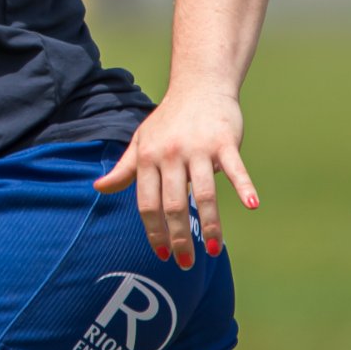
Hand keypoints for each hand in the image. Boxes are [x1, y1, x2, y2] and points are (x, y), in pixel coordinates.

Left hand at [94, 89, 258, 268]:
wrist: (199, 86)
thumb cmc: (168, 121)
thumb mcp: (140, 141)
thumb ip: (124, 168)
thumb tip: (98, 188)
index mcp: (147, 157)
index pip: (147, 203)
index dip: (153, 231)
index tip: (161, 253)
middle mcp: (170, 154)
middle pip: (173, 204)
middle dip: (179, 237)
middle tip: (185, 263)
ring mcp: (198, 148)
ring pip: (204, 193)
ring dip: (211, 225)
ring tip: (214, 251)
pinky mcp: (224, 141)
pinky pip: (235, 168)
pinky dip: (244, 186)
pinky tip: (251, 205)